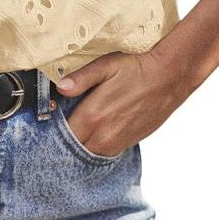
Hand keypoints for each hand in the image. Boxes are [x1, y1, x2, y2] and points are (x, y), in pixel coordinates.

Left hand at [54, 45, 195, 157]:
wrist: (170, 78)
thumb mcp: (106, 66)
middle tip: (61, 124)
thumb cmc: (137, 68)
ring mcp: (117, 142)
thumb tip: (60, 88)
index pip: (62, 134)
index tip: (48, 120)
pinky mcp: (128, 143)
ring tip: (77, 128)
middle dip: (65, 139)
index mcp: (93, 116)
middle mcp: (104, 136)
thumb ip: (80, 79)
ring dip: (81, 144)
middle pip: (73, 148)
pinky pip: (104, 152)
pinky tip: (95, 132)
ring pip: (89, 153)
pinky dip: (96, 145)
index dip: (53, 129)